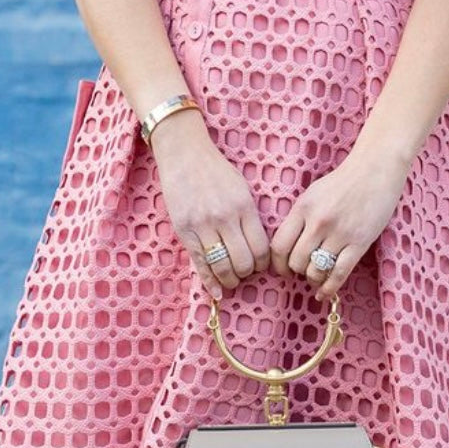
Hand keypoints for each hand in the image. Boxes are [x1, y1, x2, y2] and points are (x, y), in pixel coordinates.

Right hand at [150, 109, 269, 298]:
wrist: (185, 155)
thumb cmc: (217, 171)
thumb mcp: (242, 190)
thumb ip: (250, 218)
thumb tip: (258, 250)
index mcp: (244, 207)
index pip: (261, 248)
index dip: (263, 264)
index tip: (260, 265)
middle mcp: (224, 218)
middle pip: (244, 262)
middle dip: (247, 273)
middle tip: (245, 272)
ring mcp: (203, 225)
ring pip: (222, 267)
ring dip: (230, 280)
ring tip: (231, 279)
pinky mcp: (184, 231)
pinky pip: (199, 263)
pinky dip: (209, 282)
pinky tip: (216, 292)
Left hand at [269, 146, 410, 299]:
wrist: (376, 169)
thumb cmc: (343, 182)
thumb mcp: (313, 194)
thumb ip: (299, 218)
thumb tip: (287, 247)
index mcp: (303, 208)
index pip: (279, 246)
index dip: (278, 264)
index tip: (283, 270)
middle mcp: (318, 222)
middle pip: (296, 261)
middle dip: (297, 272)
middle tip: (303, 272)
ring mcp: (339, 233)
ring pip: (316, 270)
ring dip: (314, 279)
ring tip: (317, 277)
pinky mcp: (359, 242)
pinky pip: (339, 273)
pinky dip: (330, 288)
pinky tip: (325, 293)